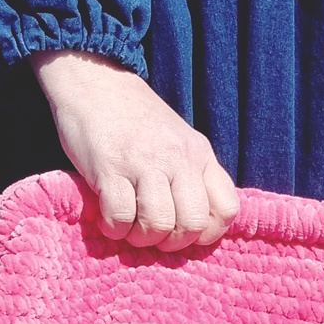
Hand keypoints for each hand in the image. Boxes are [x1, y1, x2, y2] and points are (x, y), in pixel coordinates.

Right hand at [30, 51, 238, 249]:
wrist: (96, 81)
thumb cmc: (136, 118)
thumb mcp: (178, 139)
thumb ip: (191, 174)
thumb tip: (195, 224)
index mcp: (200, 153)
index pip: (227, 208)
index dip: (208, 233)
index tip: (184, 233)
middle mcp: (178, 158)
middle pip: (194, 223)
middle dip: (172, 242)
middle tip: (153, 235)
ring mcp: (144, 162)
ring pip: (159, 224)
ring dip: (141, 238)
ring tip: (129, 228)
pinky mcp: (109, 167)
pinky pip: (120, 217)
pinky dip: (114, 228)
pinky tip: (108, 217)